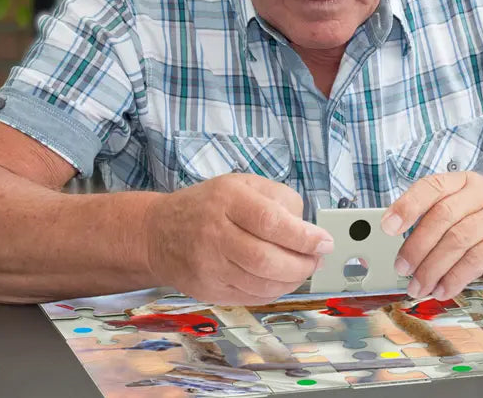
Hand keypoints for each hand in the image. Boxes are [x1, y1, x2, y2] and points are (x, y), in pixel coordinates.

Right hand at [146, 174, 333, 304]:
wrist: (158, 233)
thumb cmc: (207, 205)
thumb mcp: (241, 184)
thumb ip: (277, 197)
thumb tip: (306, 226)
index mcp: (227, 199)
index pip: (271, 221)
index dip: (303, 236)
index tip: (324, 241)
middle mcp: (215, 232)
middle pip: (267, 259)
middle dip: (302, 263)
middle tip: (317, 258)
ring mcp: (209, 265)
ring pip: (262, 284)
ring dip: (293, 280)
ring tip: (303, 268)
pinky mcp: (208, 290)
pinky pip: (251, 297)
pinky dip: (275, 291)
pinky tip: (282, 279)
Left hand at [381, 171, 482, 299]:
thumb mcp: (458, 221)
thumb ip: (432, 225)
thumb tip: (397, 246)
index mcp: (463, 182)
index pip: (431, 187)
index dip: (407, 206)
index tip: (387, 227)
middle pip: (442, 216)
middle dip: (417, 246)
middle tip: (402, 270)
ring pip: (458, 240)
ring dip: (433, 268)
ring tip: (419, 286)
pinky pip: (478, 259)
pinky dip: (455, 277)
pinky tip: (443, 289)